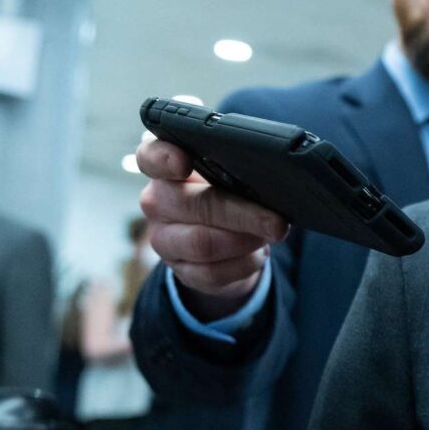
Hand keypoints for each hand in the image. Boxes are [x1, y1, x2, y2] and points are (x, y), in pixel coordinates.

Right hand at [137, 138, 287, 317]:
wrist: (228, 242)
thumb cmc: (230, 194)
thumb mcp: (232, 175)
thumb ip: (238, 170)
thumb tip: (271, 180)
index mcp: (166, 169)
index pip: (150, 157)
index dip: (164, 158)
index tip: (184, 163)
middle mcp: (157, 202)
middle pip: (196, 206)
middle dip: (244, 215)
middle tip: (278, 221)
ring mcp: (163, 239)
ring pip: (203, 244)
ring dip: (245, 241)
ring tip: (272, 234)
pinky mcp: (180, 270)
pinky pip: (213, 272)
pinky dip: (244, 264)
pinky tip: (258, 255)